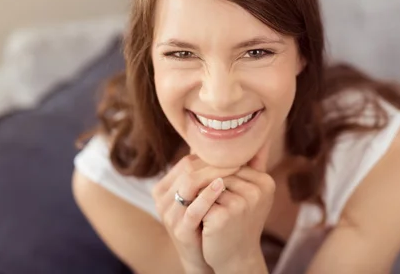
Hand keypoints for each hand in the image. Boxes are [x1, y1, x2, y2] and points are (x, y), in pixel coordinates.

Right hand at [152, 154, 238, 273]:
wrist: (203, 257)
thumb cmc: (206, 221)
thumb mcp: (203, 195)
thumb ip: (209, 172)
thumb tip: (226, 143)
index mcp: (166, 187)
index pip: (187, 162)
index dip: (209, 156)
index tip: (232, 152)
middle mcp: (163, 198)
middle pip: (187, 169)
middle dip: (213, 162)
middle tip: (236, 157)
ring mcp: (169, 214)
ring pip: (188, 184)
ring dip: (212, 173)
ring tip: (234, 168)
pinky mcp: (179, 229)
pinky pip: (192, 208)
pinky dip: (207, 195)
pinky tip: (222, 186)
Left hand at [201, 142, 274, 273]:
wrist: (237, 257)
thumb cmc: (239, 221)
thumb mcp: (246, 193)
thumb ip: (244, 166)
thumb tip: (234, 137)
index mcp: (266, 182)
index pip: (232, 164)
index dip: (214, 167)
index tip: (200, 170)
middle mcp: (258, 191)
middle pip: (220, 172)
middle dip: (203, 176)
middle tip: (186, 179)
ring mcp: (242, 204)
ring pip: (208, 184)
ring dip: (197, 189)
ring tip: (188, 194)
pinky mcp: (224, 216)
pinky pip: (201, 201)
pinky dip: (194, 204)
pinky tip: (190, 209)